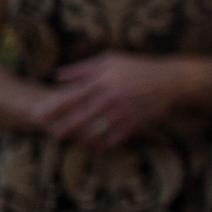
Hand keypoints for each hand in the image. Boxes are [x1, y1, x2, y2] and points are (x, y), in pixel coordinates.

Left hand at [30, 52, 192, 148]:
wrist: (172, 81)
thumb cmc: (137, 68)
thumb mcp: (110, 61)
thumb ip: (82, 69)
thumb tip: (57, 76)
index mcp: (102, 80)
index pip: (72, 96)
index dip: (54, 107)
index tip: (39, 115)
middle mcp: (111, 96)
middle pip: (81, 116)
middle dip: (65, 127)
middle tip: (52, 136)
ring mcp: (123, 111)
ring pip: (97, 130)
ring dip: (82, 139)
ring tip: (72, 143)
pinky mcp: (136, 122)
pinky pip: (116, 138)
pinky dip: (104, 145)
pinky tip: (96, 150)